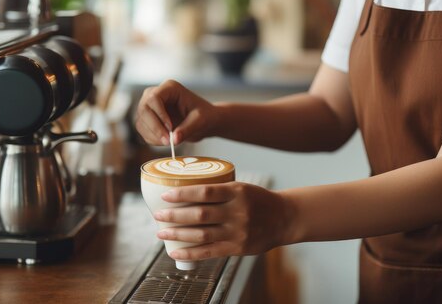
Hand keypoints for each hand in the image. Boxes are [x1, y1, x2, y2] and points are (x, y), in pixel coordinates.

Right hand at [135, 80, 220, 144]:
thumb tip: (174, 140)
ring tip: (170, 143)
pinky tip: (166, 142)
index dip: (159, 114)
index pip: (154, 98)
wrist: (203, 122)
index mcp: (170, 88)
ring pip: (141, 121)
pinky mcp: (147, 119)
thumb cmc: (205, 116)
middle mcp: (156, 94)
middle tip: (168, 142)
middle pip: (144, 109)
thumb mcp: (200, 121)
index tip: (170, 128)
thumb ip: (187, 129)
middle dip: (155, 127)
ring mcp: (149, 106)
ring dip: (153, 135)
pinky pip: (142, 130)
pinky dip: (152, 139)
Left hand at [153, 182, 294, 260]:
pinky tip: (175, 251)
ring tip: (161, 232)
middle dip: (175, 215)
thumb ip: (218, 191)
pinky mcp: (238, 248)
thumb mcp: (241, 187)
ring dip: (177, 234)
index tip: (165, 195)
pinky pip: (209, 252)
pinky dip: (190, 253)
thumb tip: (183, 191)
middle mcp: (238, 212)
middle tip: (158, 215)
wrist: (283, 218)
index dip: (183, 194)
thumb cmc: (256, 200)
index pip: (205, 191)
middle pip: (200, 214)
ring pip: (201, 234)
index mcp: (237, 192)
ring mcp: (238, 232)